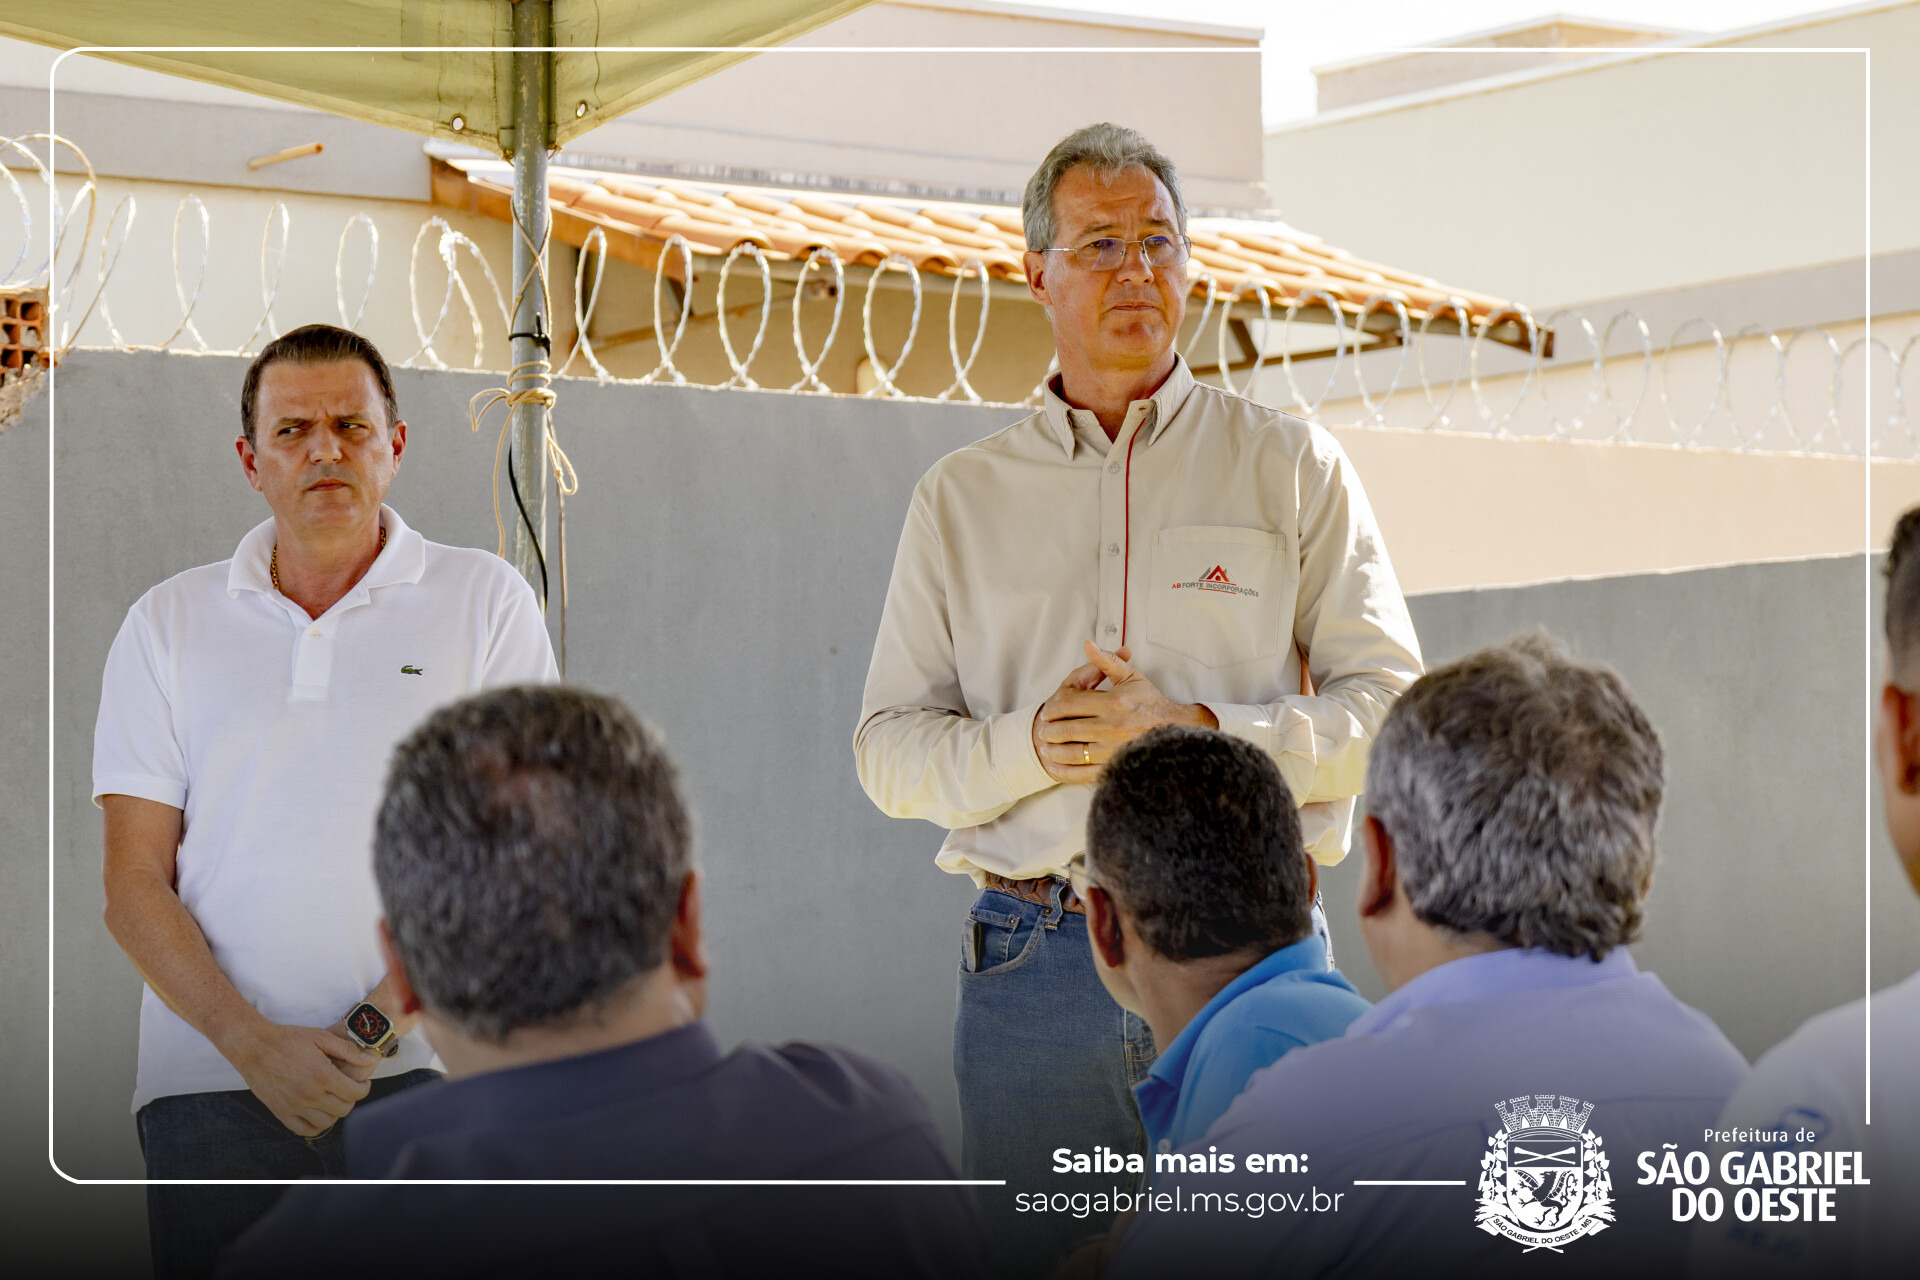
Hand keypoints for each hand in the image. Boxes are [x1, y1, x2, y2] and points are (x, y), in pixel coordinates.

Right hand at [227, 1022, 376, 1136]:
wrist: (254, 1047)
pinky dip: (315, 1125)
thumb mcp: (321, 1037)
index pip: (355, 1093)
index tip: (363, 1084)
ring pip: (326, 1122)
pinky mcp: (280, 1112)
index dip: (364, 1089)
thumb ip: (347, 1050)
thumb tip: (369, 1060)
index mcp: (322, 1075)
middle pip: (343, 1109)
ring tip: (333, 1100)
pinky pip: (303, 1129)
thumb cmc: (288, 1039)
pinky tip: (317, 1113)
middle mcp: (309, 1094)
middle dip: (351, 1099)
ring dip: (334, 1113)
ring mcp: (294, 1106)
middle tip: (348, 1090)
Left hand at [1032, 643, 1216, 782]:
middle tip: (1042, 730)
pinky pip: (1083, 774)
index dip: (1053, 708)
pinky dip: (1064, 771)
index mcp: (1114, 703)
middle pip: (1067, 729)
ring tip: (1046, 746)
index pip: (1070, 704)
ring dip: (1053, 750)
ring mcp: (1113, 750)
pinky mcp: (1115, 767)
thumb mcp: (1131, 677)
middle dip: (1049, 730)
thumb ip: (1107, 661)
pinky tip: (1054, 766)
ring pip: (1072, 753)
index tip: (1047, 711)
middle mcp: (1113, 727)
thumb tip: (1087, 645)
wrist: (1175, 730)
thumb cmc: (1150, 702)